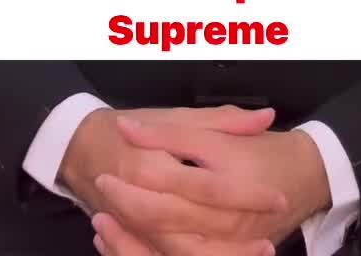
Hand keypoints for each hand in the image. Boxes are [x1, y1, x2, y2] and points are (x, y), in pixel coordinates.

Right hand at [59, 104, 283, 255]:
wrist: (82, 148)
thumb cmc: (133, 128)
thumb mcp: (176, 117)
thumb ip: (222, 120)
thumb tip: (265, 118)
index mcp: (153, 166)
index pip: (207, 187)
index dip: (245, 195)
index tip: (278, 197)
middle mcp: (142, 203)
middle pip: (194, 231)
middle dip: (237, 239)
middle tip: (273, 237)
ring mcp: (136, 227)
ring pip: (181, 254)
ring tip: (261, 251)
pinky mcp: (136, 239)